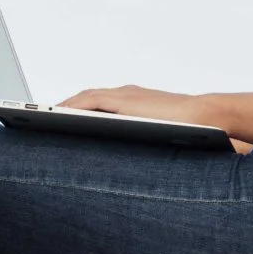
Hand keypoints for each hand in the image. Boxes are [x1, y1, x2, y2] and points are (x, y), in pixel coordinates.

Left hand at [60, 85, 214, 125]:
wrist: (206, 117)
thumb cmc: (190, 129)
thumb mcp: (158, 133)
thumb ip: (141, 139)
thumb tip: (130, 158)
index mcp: (135, 101)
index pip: (100, 102)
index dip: (80, 110)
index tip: (64, 120)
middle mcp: (127, 94)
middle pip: (88, 97)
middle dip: (67, 107)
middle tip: (47, 119)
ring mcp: (125, 95)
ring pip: (85, 97)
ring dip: (65, 106)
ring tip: (46, 118)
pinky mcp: (124, 100)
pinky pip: (89, 100)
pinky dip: (72, 106)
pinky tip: (59, 115)